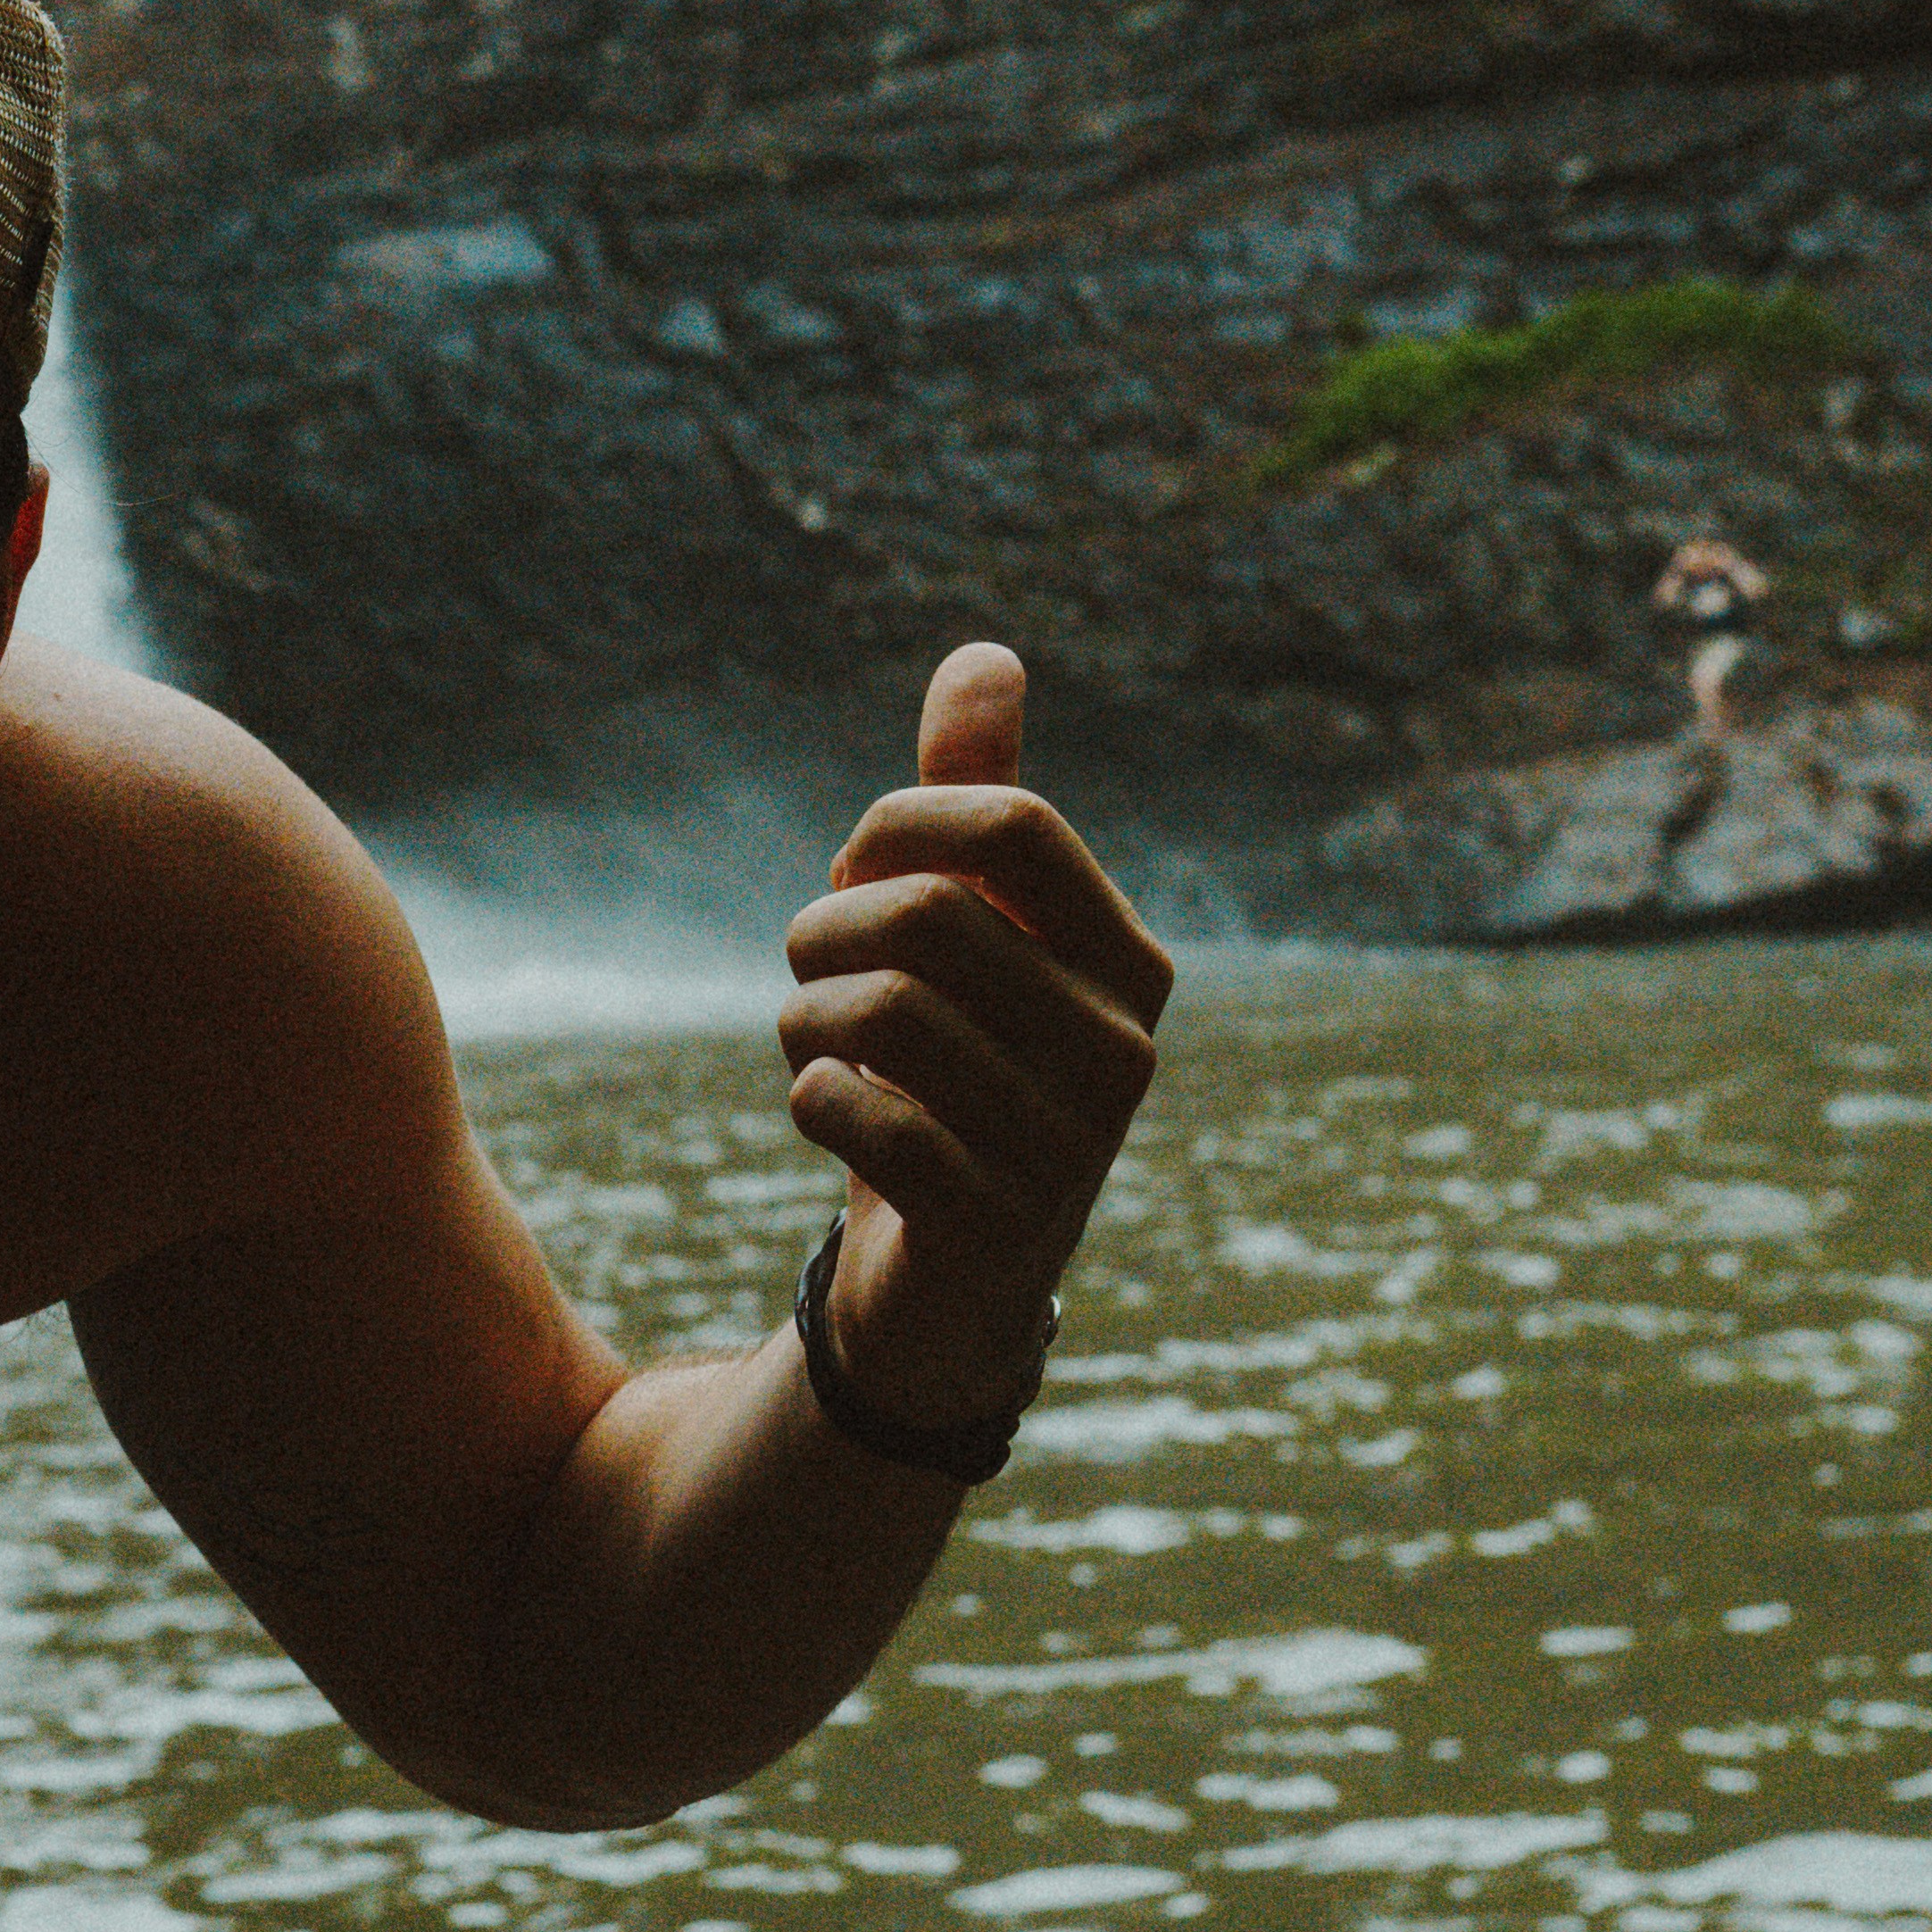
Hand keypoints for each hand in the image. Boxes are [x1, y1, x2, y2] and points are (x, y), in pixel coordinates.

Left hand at [780, 642, 1170, 1434]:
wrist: (946, 1278)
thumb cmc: (952, 1072)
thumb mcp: (966, 933)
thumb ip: (972, 800)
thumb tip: (983, 653)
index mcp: (1128, 962)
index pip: (1010, 824)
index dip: (893, 827)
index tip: (851, 870)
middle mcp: (1122, 1049)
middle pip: (924, 915)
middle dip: (825, 928)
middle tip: (808, 966)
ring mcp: (1067, 1146)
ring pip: (878, 1014)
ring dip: (802, 1018)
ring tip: (810, 1042)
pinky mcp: (991, 1224)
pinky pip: (856, 1115)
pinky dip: (811, 1098)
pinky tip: (829, 1114)